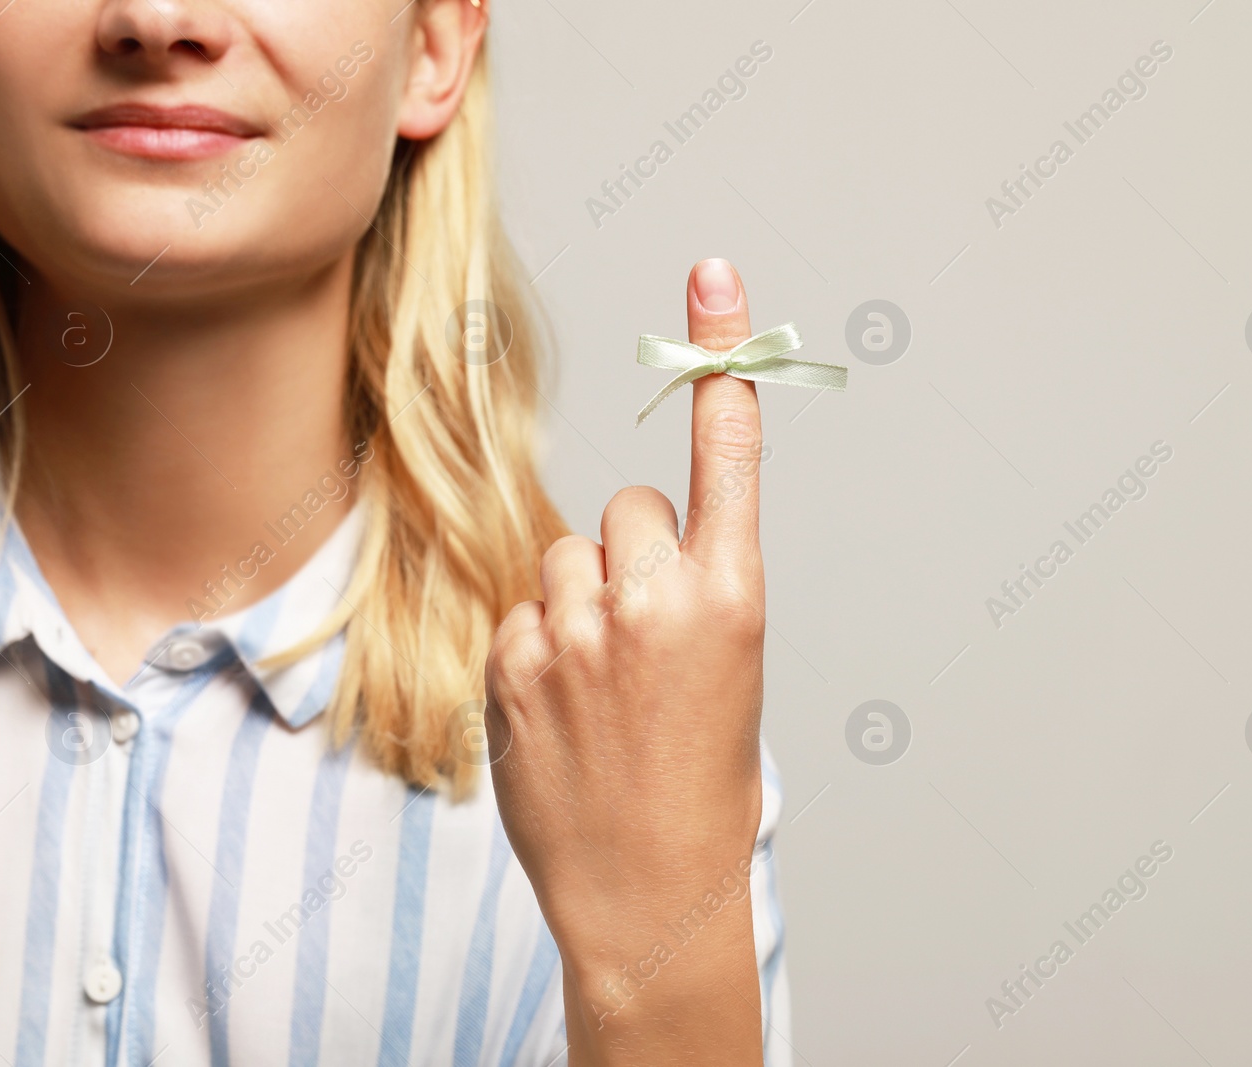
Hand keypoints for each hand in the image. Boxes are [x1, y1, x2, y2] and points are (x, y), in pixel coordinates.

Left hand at [485, 258, 768, 1065]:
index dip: (721, 358)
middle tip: (646, 641)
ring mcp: (579, 631)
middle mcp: (658, 600)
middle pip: (628, 508)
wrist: (653, 893)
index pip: (726, 456)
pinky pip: (524, 608)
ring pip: (567, 554)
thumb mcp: (730, 671)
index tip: (711, 277)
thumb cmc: (704, 784)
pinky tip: (563, 710)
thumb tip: (626, 545)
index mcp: (735, 598)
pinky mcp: (515, 661)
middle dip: (634, 557)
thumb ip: (689, 588)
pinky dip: (540, 644)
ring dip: (581, 601)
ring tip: (602, 686)